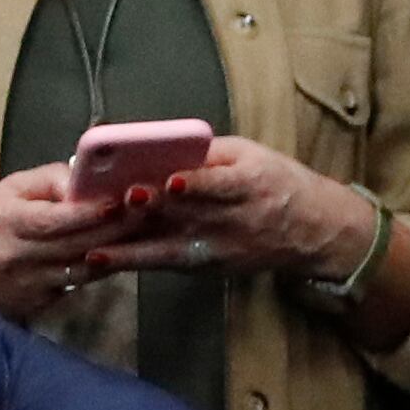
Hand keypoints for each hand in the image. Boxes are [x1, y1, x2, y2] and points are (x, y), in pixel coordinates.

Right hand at [0, 167, 150, 319]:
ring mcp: (32, 284)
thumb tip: (85, 181)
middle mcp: (19, 256)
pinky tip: (125, 253)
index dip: (89, 211)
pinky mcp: (42, 303)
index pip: (53, 219)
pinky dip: (104, 269)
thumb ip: (48, 181)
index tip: (120, 198)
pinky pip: (80, 285)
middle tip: (150, 209)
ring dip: (118, 249)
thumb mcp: (7, 190)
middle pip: (77, 244)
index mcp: (7, 221)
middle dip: (117, 226)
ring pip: (84, 269)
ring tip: (148, 230)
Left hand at [70, 135, 383, 281]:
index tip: (168, 181)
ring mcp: (216, 247)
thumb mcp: (252, 156)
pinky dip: (134, 261)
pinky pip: (164, 263)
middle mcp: (231, 219)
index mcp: (249, 182)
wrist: (314, 232)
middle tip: (111, 204)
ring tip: (95, 244)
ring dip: (130, 246)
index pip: (219, 183)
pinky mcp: (206, 266)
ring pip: (168, 246)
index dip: (195, 183)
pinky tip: (102, 259)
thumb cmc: (278, 183)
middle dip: (147, 210)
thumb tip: (159, 143)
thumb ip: (209, 153)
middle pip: (184, 214)